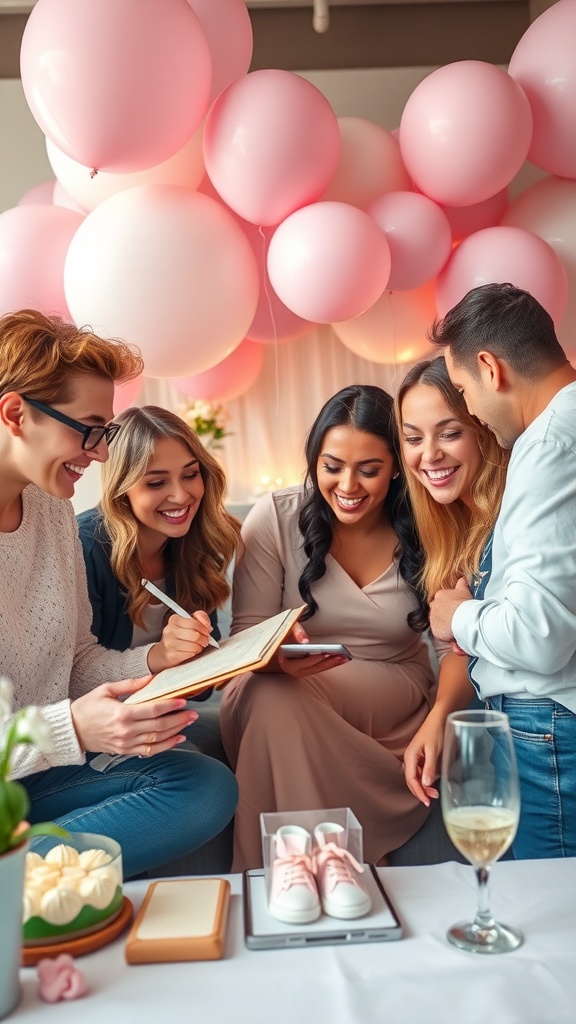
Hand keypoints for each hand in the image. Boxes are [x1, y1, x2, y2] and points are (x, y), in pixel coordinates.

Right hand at [71, 675, 198, 757]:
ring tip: (189, 723)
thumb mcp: (106, 690)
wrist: (71, 731)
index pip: (153, 710)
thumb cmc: (86, 707)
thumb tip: (150, 678)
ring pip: (157, 739)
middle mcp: (126, 730)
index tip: (183, 701)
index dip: (170, 706)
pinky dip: (166, 746)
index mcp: (122, 713)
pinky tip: (177, 739)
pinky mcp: (124, 751)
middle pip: (159, 726)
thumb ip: (129, 684)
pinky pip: (149, 751)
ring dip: (176, 732)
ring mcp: (126, 743)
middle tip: (193, 713)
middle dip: (179, 719)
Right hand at [148, 610, 212, 672]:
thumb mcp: (188, 623)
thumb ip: (200, 618)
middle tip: (205, 641)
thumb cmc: (180, 636)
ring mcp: (169, 643)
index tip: (207, 631)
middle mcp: (169, 630)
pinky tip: (192, 651)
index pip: (194, 622)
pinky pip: (190, 654)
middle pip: (195, 635)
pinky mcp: (172, 655)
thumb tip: (208, 626)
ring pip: (194, 646)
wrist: (163, 652)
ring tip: (198, 646)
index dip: (204, 628)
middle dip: (204, 639)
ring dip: (200, 647)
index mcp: (174, 619)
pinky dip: (194, 653)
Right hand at [277, 625, 348, 677]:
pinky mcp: (306, 669)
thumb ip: (296, 632)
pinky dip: (329, 664)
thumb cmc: (284, 633)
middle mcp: (291, 669)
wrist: (278, 640)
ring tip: (344, 657)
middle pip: (311, 669)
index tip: (322, 655)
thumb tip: (305, 641)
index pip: (298, 664)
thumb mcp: (289, 628)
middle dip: (326, 663)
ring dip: (330, 665)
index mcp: (284, 660)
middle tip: (339, 656)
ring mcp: (299, 671)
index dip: (310, 660)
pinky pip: (319, 668)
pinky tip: (340, 659)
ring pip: (316, 670)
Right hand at [403, 712, 444, 805]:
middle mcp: (410, 758)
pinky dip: (426, 780)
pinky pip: (421, 772)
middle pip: (412, 780)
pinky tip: (433, 783)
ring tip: (434, 793)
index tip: (426, 801)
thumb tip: (426, 784)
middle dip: (421, 791)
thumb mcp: (433, 750)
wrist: (439, 717)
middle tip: (431, 800)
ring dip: (424, 787)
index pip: (411, 779)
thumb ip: (430, 767)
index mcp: (410, 756)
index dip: (418, 792)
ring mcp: (415, 758)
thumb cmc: (435, 730)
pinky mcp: (421, 757)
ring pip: (417, 778)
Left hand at [429, 577, 472, 641]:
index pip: (441, 600)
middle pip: (438, 611)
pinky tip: (453, 634)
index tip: (455, 609)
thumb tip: (462, 579)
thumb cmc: (465, 604)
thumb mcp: (464, 591)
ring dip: (445, 625)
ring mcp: (433, 618)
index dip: (448, 606)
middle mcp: (434, 606)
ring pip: (438, 622)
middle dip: (445, 615)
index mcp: (440, 595)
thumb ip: (462, 584)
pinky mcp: (435, 629)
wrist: (464, 617)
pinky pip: (439, 632)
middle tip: (455, 619)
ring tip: (455, 628)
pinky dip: (445, 634)